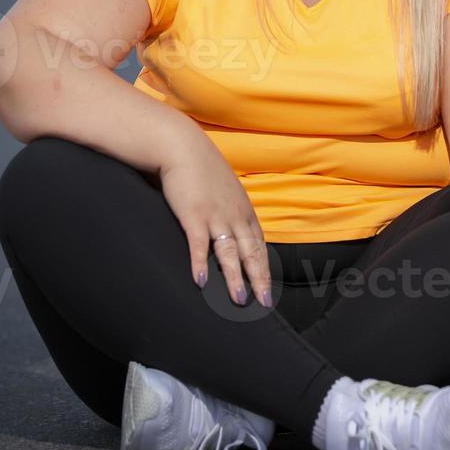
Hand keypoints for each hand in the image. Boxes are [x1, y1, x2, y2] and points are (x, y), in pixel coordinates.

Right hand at [157, 135, 272, 307]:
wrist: (182, 146)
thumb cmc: (202, 168)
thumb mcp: (225, 189)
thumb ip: (231, 209)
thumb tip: (232, 227)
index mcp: (243, 210)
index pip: (259, 245)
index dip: (263, 267)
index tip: (267, 288)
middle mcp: (234, 216)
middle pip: (250, 253)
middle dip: (258, 279)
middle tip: (263, 302)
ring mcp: (215, 216)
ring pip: (229, 253)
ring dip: (234, 278)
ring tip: (239, 299)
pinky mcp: (193, 215)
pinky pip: (199, 244)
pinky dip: (200, 263)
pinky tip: (200, 281)